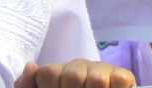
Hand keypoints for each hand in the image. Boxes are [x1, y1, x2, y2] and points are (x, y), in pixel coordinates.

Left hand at [14, 60, 134, 87]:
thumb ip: (28, 86)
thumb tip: (31, 65)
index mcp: (57, 73)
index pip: (48, 72)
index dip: (51, 86)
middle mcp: (79, 67)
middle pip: (73, 75)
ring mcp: (102, 69)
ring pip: (97, 79)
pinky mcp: (123, 76)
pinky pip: (120, 79)